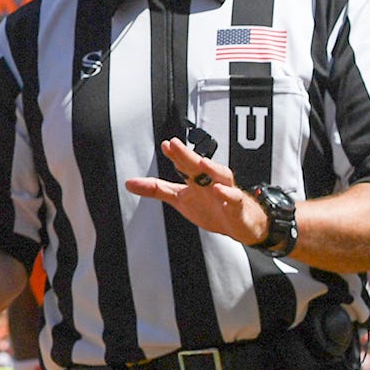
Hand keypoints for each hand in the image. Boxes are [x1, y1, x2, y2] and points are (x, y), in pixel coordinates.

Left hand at [125, 137, 265, 244]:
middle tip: (175, 144)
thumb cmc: (211, 208)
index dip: (175, 154)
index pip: (184, 164)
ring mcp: (226, 193)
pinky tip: (221, 190)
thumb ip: (156, 189)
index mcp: (197, 179)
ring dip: (213, 168)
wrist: (241, 225)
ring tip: (202, 161)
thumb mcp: (180, 199)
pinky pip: (235, 199)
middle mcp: (212, 181)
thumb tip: (129, 183)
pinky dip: (229, 194)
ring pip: (222, 177)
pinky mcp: (238, 208)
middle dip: (188, 155)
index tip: (165, 144)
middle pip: (200, 166)